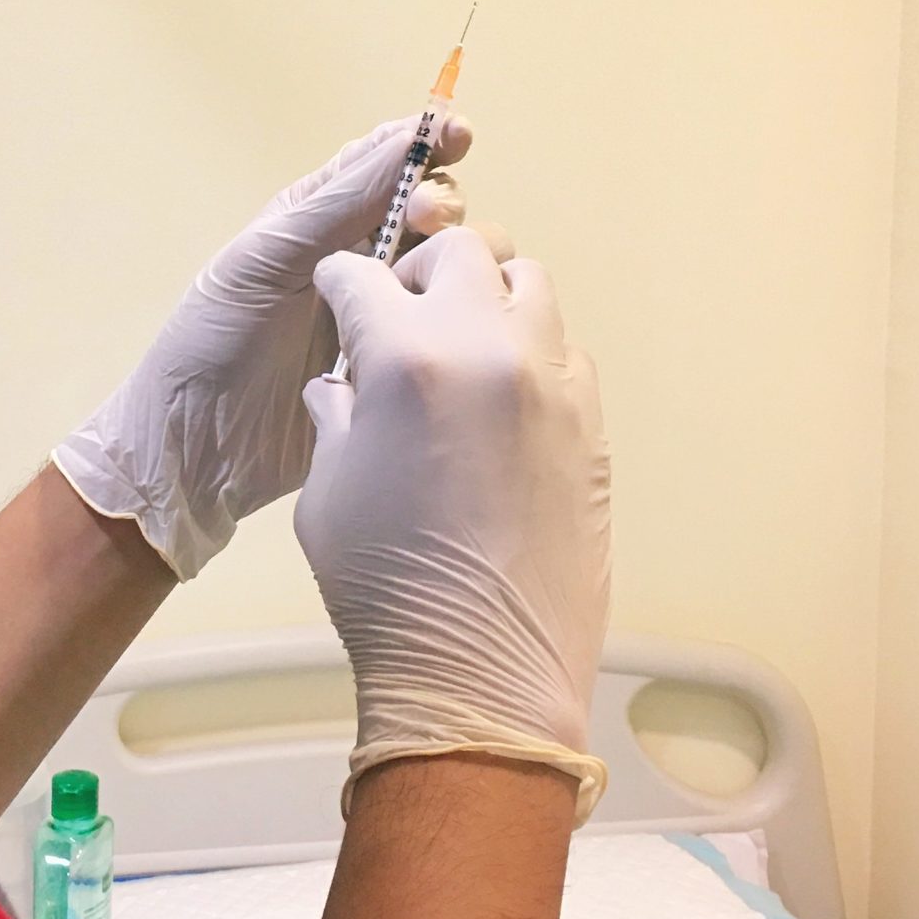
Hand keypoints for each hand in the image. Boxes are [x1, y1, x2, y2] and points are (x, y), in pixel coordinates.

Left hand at [52, 115, 472, 577]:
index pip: (384, 162)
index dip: (424, 142)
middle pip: (430, 211)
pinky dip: (464, 315)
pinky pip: (448, 327)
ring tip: (436, 273)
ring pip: (448, 267)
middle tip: (429, 220)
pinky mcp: (401, 364)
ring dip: (458, 257)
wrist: (200, 448)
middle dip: (441, 202)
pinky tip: (468, 319)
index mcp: (320, 217)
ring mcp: (385, 313)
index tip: (459, 134)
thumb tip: (407, 140)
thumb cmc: (215, 341)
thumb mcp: (267, 258)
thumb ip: (336, 203)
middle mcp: (360, 258)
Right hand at [296, 228, 610, 816]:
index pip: (362, 276)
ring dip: (488, 298)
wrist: (480, 667)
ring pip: (530, 285)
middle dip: (422, 269)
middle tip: (401, 309)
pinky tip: (501, 401)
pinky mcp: (591, 422)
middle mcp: (487, 350)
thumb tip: (344, 385)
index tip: (338, 294)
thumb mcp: (327, 489)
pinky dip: (529, 355)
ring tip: (461, 344)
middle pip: (463, 251)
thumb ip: (337, 416)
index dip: (340, 283)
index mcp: (405, 359)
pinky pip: (563, 352)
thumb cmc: (386, 588)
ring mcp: (550, 383)